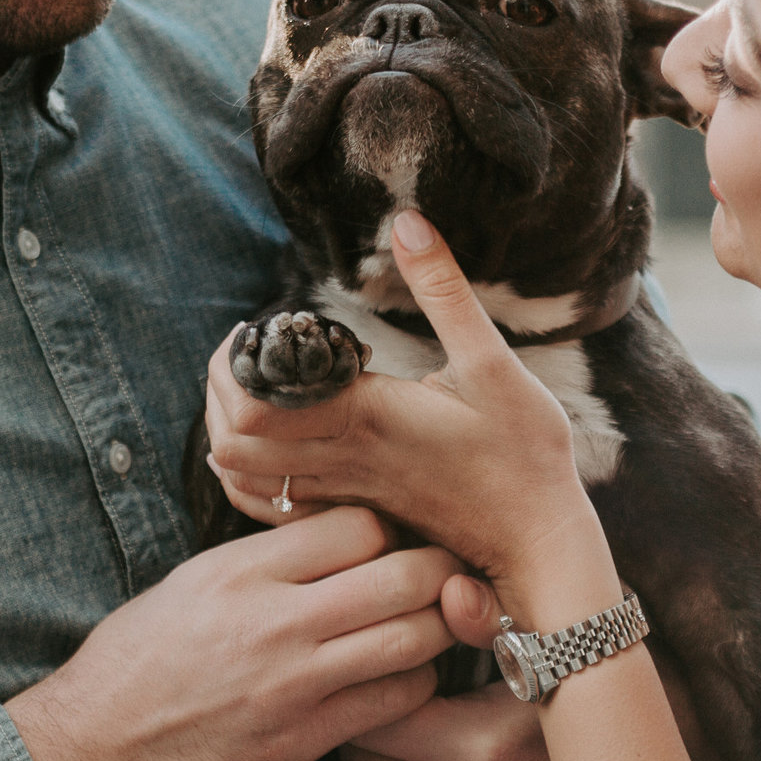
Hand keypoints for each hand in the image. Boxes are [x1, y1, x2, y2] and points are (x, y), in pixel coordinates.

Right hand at [3, 507, 458, 760]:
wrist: (95, 747)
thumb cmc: (140, 659)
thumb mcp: (193, 581)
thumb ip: (268, 557)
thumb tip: (340, 534)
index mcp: (244, 568)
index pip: (360, 524)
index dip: (390, 532)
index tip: (393, 545)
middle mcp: (275, 618)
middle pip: (404, 575)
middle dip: (438, 574)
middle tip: (443, 581)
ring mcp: (294, 682)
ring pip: (413, 638)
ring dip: (436, 632)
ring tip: (428, 630)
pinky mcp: (305, 739)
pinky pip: (395, 701)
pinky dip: (413, 687)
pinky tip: (398, 682)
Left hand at [204, 211, 599, 595]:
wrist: (538, 538)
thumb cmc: (523, 451)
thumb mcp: (492, 359)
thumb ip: (444, 290)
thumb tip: (407, 221)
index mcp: (365, 417)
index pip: (256, 402)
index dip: (240, 358)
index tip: (266, 323)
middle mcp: (341, 459)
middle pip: (230, 439)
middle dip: (223, 387)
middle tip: (250, 347)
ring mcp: (342, 491)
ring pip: (242, 475)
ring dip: (230, 426)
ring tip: (256, 384)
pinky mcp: (353, 509)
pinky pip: (271, 505)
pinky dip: (250, 472)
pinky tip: (269, 439)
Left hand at [342, 576, 732, 760]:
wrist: (673, 744)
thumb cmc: (599, 668)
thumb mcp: (556, 630)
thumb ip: (494, 614)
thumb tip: (447, 590)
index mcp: (494, 750)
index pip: (383, 727)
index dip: (373, 690)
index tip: (380, 663)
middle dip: (368, 733)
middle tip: (377, 694)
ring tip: (397, 728)